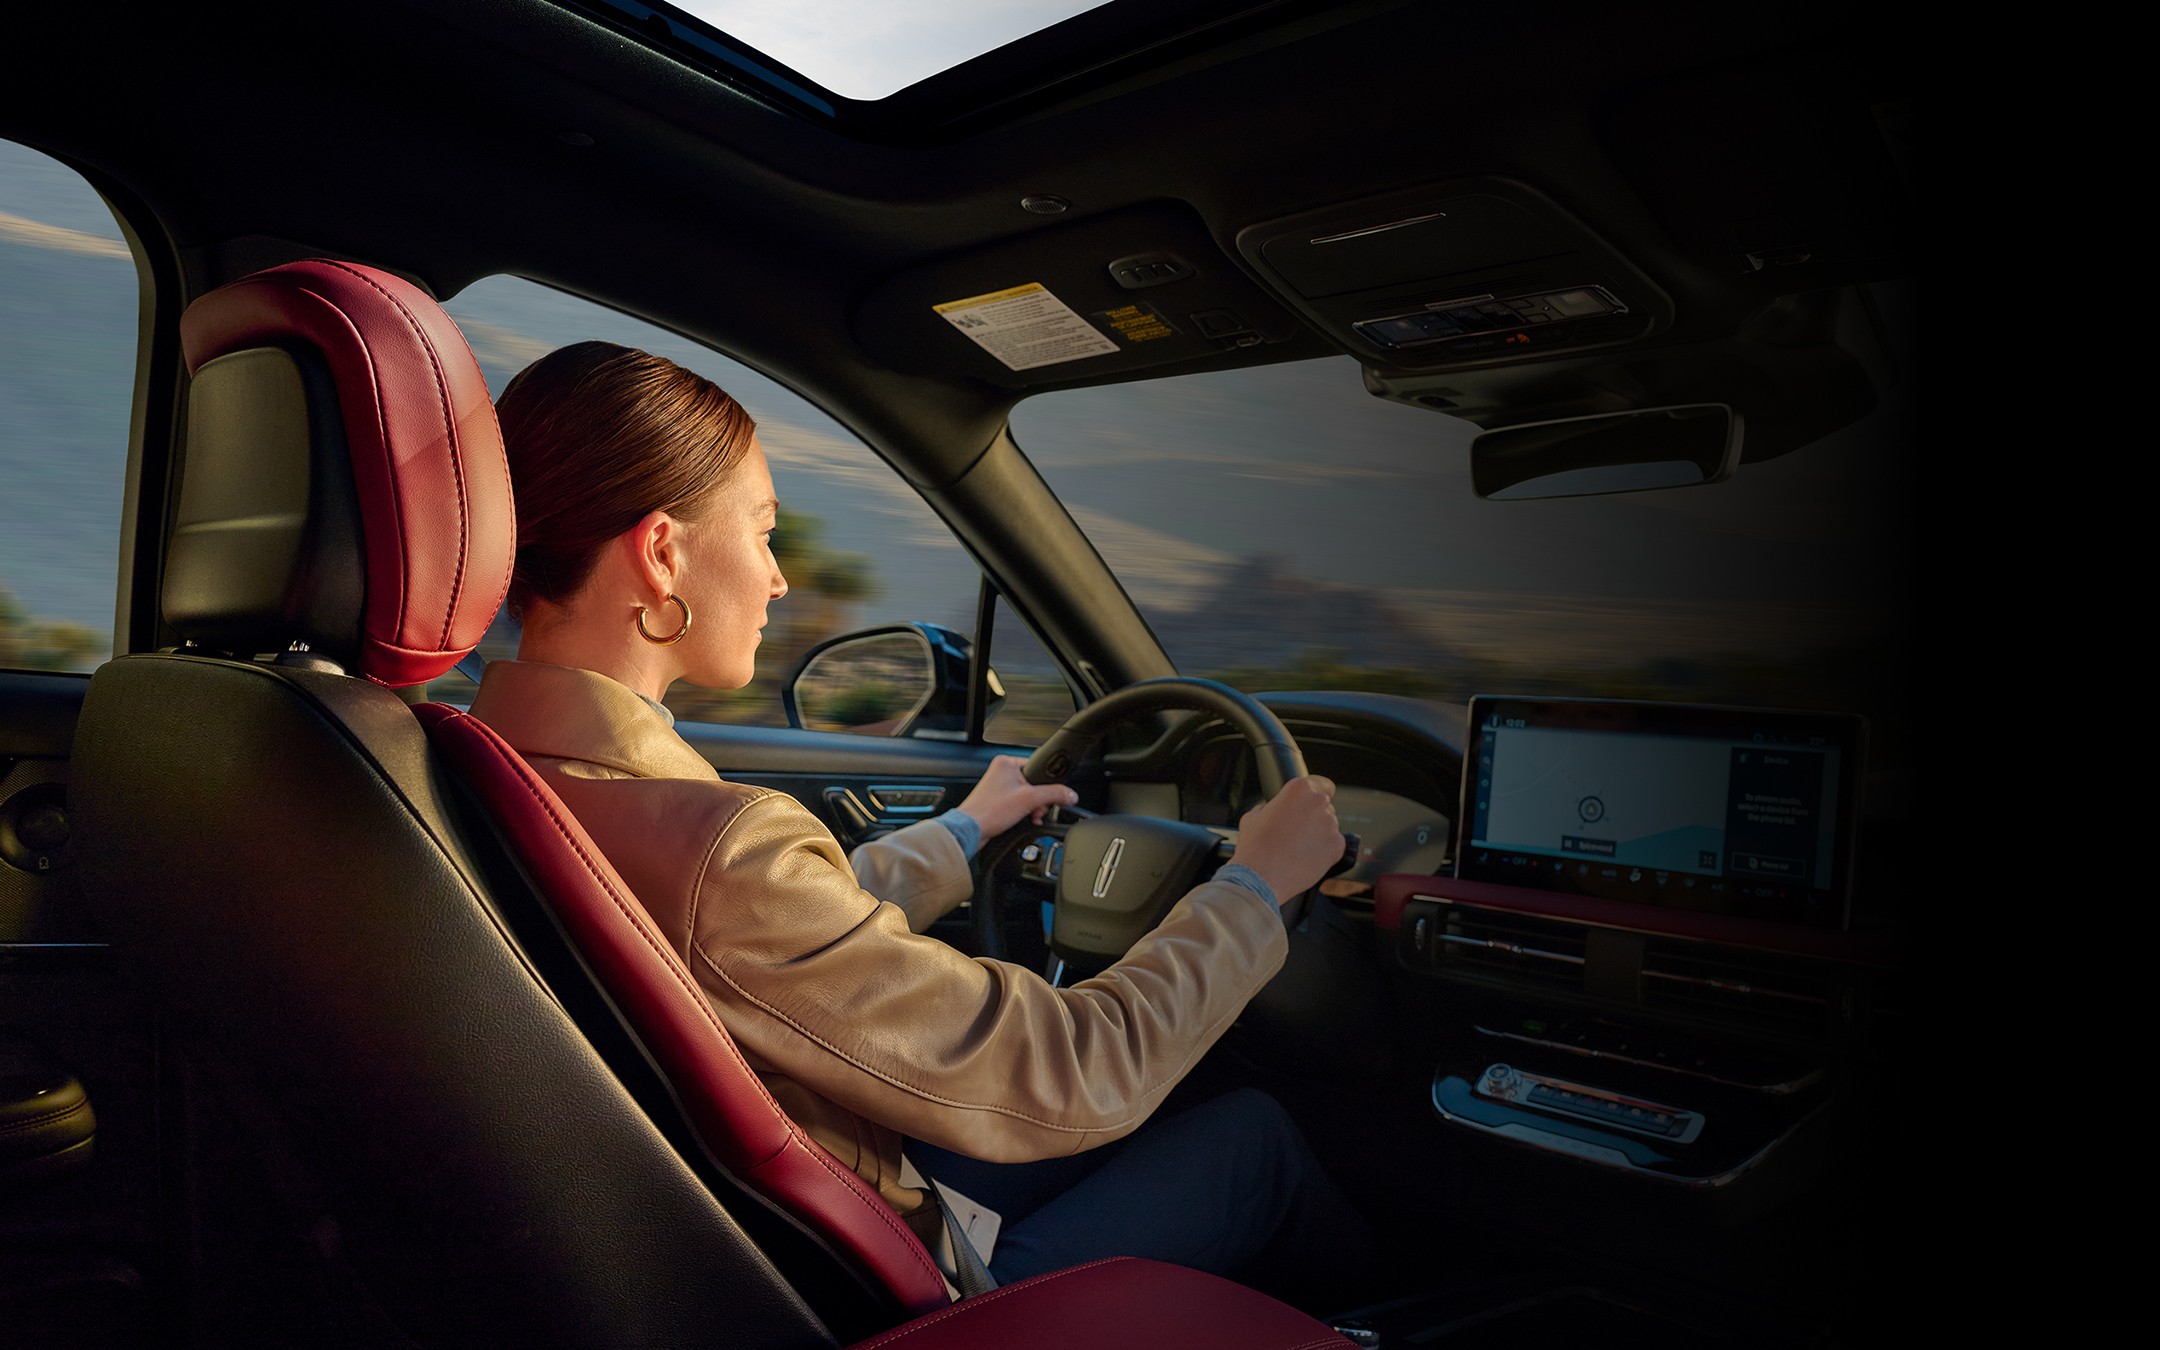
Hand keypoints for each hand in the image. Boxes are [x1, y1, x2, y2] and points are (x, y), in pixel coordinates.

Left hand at [956, 755, 1080, 836]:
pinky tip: (1026, 820)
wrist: (970, 830)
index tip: (1050, 796)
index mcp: (1007, 763)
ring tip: (1031, 816)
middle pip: (1034, 784)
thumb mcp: (1030, 799)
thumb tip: (1070, 794)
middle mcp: (1001, 772)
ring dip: (1033, 808)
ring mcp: (998, 787)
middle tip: (1037, 809)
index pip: (1038, 768)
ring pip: (1027, 795)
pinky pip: (1019, 804)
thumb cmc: (989, 811)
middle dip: (1039, 800)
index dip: (1046, 784)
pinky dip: (1025, 812)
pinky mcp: (997, 801)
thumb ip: (1054, 794)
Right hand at [1228, 775, 1342, 905]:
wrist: (1261, 877)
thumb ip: (1268, 807)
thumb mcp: (1253, 817)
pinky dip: (1324, 851)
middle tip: (1295, 833)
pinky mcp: (1337, 846)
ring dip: (1318, 835)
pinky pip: (1334, 845)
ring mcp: (1330, 824)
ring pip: (1329, 827)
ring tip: (1297, 849)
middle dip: (1313, 818)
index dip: (1317, 794)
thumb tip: (1270, 809)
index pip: (1322, 784)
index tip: (1311, 804)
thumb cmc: (1255, 847)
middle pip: (1324, 807)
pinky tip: (1305, 857)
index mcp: (1299, 789)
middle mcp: (1318, 803)